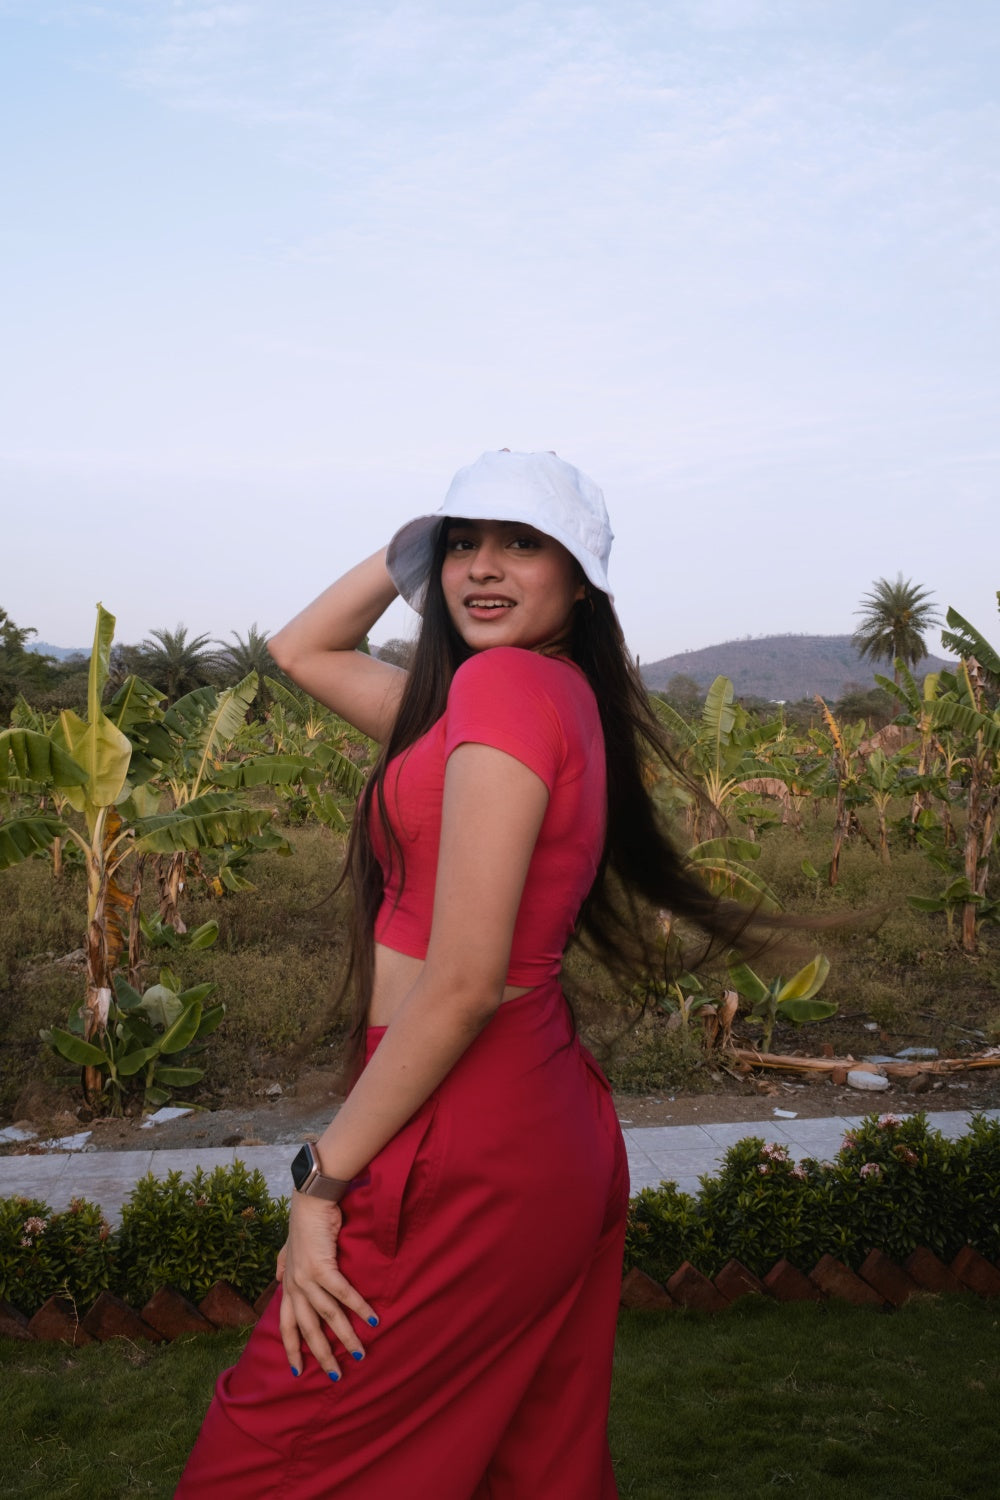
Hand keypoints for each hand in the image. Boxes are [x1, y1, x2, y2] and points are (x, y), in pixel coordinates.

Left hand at [278, 1192, 378, 1380]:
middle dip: (320, 1355)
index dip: (291, 1349)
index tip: (297, 1372)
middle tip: (335, 1376)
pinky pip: (342, 1293)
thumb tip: (277, 1277)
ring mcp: (306, 1277)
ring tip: (360, 1353)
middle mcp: (294, 1286)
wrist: (310, 1200)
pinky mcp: (322, 1266)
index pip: (286, 1325)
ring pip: (327, 1316)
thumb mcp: (288, 1247)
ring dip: (345, 1336)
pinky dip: (358, 1307)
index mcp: (288, 1285)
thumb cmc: (304, 1222)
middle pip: (307, 1329)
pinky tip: (372, 1319)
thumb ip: (283, 1264)